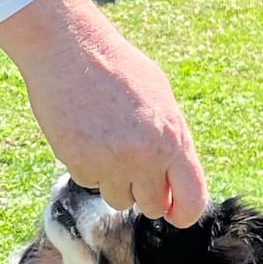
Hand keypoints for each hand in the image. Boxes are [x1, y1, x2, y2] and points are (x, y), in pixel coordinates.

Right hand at [0, 0, 206, 222]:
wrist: (70, 50)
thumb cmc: (118, 70)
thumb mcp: (161, 100)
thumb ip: (173, 143)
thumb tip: (176, 187)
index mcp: (173, 139)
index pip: (192, 201)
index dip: (183, 213)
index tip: (173, 211)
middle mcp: (145, 157)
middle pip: (152, 207)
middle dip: (144, 192)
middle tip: (131, 163)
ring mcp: (110, 163)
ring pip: (118, 200)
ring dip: (114, 181)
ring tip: (106, 143)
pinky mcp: (79, 164)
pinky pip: (89, 183)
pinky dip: (87, 167)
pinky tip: (85, 135)